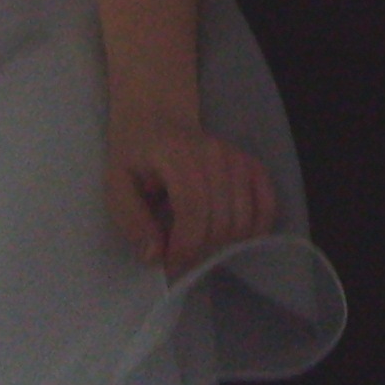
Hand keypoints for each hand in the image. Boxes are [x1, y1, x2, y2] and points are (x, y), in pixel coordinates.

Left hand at [105, 109, 278, 276]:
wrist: (158, 120)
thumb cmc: (135, 155)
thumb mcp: (116, 186)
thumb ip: (132, 220)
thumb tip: (155, 255)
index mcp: (178, 155)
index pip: (194, 208)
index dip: (185, 245)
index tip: (170, 264)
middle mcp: (215, 153)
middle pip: (221, 220)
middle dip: (200, 250)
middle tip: (180, 257)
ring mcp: (237, 158)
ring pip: (243, 219)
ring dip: (222, 244)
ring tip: (199, 244)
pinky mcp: (252, 165)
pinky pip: (267, 205)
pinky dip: (254, 229)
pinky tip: (231, 237)